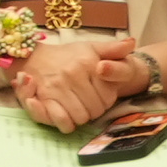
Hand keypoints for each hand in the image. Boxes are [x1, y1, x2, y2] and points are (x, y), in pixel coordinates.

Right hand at [13, 38, 130, 131]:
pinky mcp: (43, 99)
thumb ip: (113, 49)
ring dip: (81, 117)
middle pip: (95, 109)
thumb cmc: (66, 56)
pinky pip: (62, 122)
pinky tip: (67, 117)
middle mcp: (72, 75)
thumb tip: (132, 43)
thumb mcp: (90, 48)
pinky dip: (67, 123)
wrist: (34, 58)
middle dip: (95, 110)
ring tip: (78, 109)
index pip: (108, 96)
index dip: (107, 100)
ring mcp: (56, 88)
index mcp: (87, 64)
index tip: (100, 95)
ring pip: (81, 117)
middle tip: (88, 104)